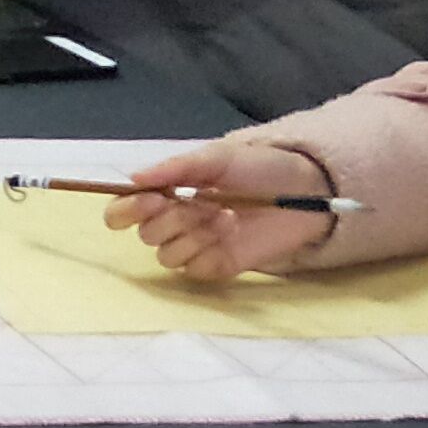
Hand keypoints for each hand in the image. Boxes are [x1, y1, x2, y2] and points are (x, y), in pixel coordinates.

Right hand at [100, 142, 337, 280]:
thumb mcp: (217, 158)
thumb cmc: (260, 168)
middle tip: (203, 201)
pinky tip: (232, 231)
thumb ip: (174, 168)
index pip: (122, 213)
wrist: (305, 189)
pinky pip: (192, 269)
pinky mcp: (214, 267)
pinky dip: (209, 249)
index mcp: (166, 195)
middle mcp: (173, 224)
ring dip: (194, 233)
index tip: (153, 198)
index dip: (127, 209)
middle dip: (173, 218)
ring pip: (166, 255)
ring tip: (226, 214)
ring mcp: (194, 248)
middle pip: (145, 235)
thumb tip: (133, 178)